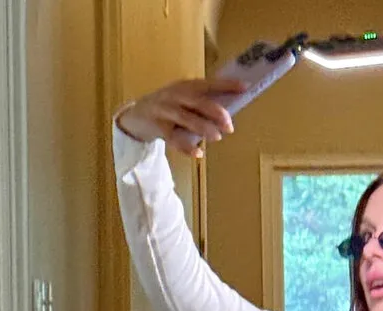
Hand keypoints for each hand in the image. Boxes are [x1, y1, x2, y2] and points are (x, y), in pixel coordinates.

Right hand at [115, 78, 248, 156]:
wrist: (137, 115)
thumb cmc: (170, 108)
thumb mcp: (186, 101)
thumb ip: (204, 105)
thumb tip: (229, 116)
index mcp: (186, 86)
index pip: (209, 84)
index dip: (226, 85)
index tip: (245, 87)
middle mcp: (176, 95)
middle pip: (197, 101)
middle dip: (215, 112)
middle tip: (230, 126)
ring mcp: (165, 109)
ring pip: (186, 118)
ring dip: (202, 127)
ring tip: (217, 137)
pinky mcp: (158, 126)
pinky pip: (173, 138)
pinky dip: (186, 147)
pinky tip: (198, 154)